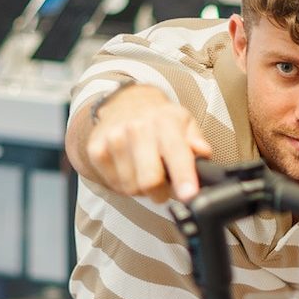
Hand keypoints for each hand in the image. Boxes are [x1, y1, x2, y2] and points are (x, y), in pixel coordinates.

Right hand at [82, 85, 211, 202]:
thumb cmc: (159, 119)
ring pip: (131, 187)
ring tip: (145, 171)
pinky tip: (130, 169)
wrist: (124, 103)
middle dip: (161, 193)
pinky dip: (125, 184)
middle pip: (149, 180)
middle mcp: (136, 128)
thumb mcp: (185, 123)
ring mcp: (113, 139)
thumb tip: (202, 153)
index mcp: (164, 121)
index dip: (183, 177)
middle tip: (165, 187)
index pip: (175, 153)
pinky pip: (114, 185)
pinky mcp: (96, 150)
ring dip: (142, 188)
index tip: (189, 195)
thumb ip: (196, 140)